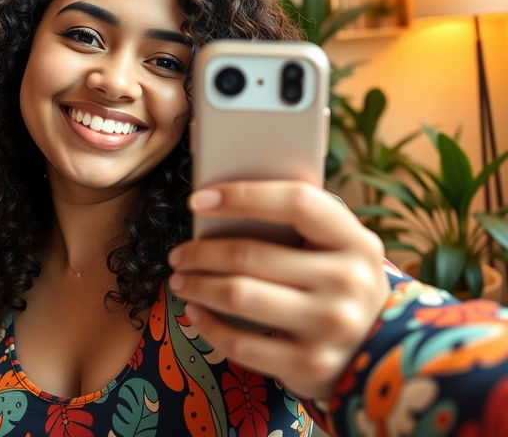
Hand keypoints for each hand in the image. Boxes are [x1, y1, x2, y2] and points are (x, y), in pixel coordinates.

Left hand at [167, 181, 389, 399]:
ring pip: (238, 295)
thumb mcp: (340, 247)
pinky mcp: (309, 365)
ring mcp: (330, 326)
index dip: (242, 196)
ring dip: (197, 285)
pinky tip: (195, 312)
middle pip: (252, 254)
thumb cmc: (342, 282)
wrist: (382, 351)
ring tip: (180, 279)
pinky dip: (207, 325)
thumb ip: (300, 224)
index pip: (296, 202)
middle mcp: (348, 281)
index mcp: (356, 240)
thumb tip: (224, 205)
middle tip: (178, 253)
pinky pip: (240, 344)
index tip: (199, 200)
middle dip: (201, 252)